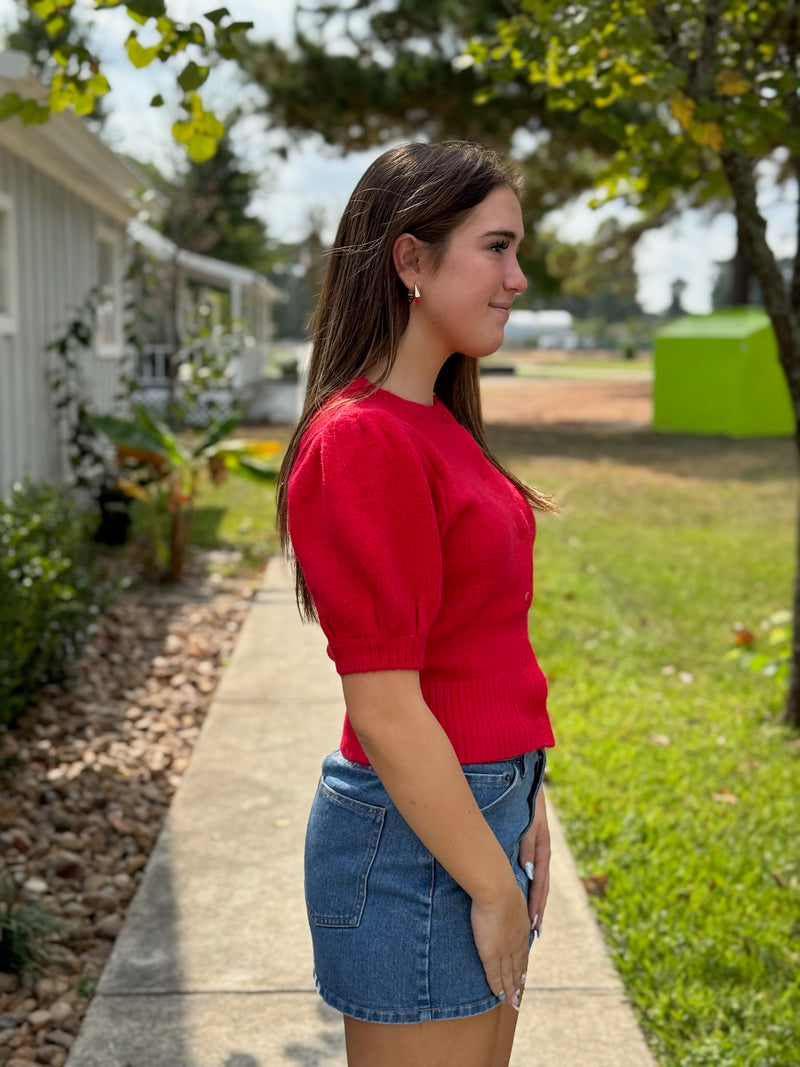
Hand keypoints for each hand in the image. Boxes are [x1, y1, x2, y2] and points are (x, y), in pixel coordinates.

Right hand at [470, 879, 530, 1009]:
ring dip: (510, 988)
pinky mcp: (491, 954)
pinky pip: (495, 975)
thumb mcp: (510, 892)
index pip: (522, 950)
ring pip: (508, 974)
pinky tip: (498, 995)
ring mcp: (505, 949)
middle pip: (518, 966)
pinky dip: (497, 986)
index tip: (523, 974)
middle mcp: (517, 941)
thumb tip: (507, 893)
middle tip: (518, 994)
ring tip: (511, 1000)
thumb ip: (509, 899)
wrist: (497, 891)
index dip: (522, 964)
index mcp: (522, 927)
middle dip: (518, 980)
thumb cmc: (501, 885)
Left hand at [520, 790, 550, 935]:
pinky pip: (531, 874)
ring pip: (536, 882)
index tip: (534, 923)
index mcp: (543, 850)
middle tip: (534, 933)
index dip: (537, 904)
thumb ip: (528, 846)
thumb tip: (528, 872)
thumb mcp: (530, 825)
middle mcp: (541, 854)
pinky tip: (525, 898)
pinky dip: (530, 889)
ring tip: (532, 924)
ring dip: (535, 902)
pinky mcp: (530, 848)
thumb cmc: (529, 804)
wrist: (528, 784)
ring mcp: (537, 852)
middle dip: (538, 909)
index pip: (541, 883)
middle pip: (540, 887)